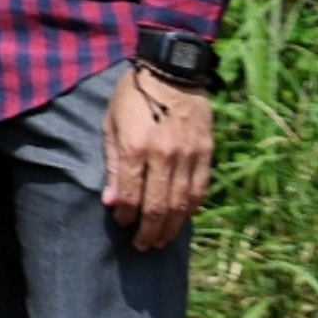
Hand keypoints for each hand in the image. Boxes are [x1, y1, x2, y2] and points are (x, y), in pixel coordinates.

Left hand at [103, 64, 213, 250]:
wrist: (171, 71)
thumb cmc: (133, 96)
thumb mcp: (111, 124)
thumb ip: (113, 164)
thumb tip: (111, 201)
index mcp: (136, 148)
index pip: (132, 195)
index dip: (126, 215)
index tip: (122, 222)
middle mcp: (164, 156)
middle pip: (158, 206)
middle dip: (149, 231)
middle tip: (142, 245)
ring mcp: (188, 156)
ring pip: (182, 204)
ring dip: (171, 227)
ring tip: (160, 240)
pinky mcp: (206, 154)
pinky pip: (200, 190)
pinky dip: (191, 209)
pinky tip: (182, 219)